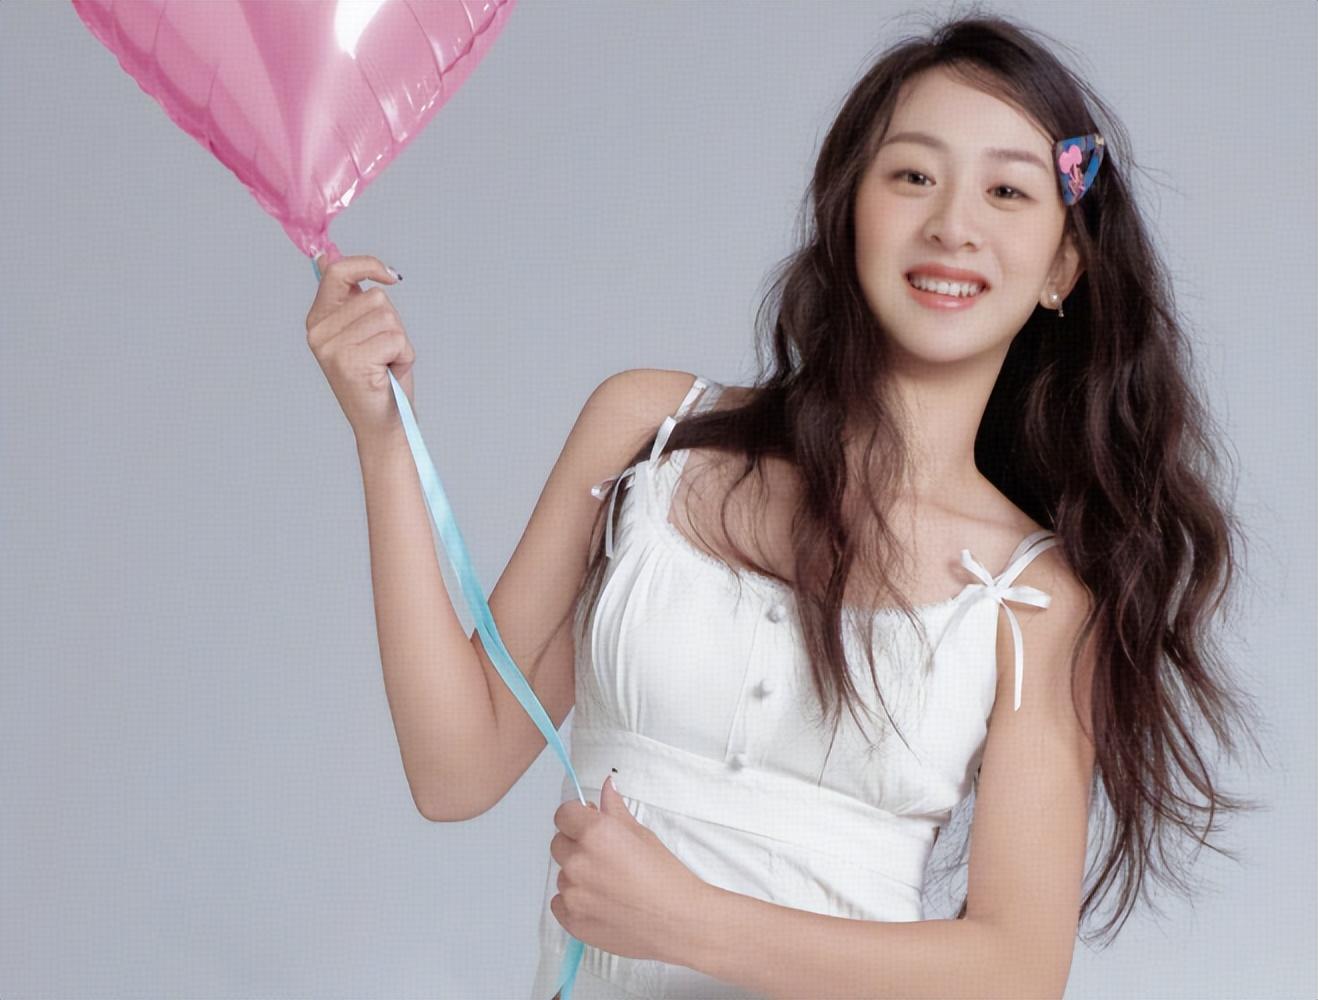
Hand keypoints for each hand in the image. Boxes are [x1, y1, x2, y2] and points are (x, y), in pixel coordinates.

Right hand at [305, 253, 413, 442]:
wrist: (382, 424)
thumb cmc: (377, 379)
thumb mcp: (361, 332)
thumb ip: (348, 298)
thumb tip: (325, 257)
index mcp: (318, 320)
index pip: (338, 272)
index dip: (367, 264)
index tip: (391, 275)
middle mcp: (319, 332)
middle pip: (376, 298)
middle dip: (392, 324)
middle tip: (382, 353)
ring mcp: (333, 347)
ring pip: (388, 318)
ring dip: (399, 342)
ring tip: (385, 365)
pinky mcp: (352, 361)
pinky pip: (397, 339)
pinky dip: (404, 357)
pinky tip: (389, 375)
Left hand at [549, 775, 706, 964]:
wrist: (678, 922)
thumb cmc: (666, 879)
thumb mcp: (642, 835)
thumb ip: (615, 810)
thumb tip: (607, 788)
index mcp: (595, 833)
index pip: (563, 815)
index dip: (575, 817)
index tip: (585, 822)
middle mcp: (579, 861)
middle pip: (559, 843)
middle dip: (576, 845)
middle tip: (604, 857)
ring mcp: (573, 893)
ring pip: (562, 874)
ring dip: (578, 876)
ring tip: (610, 884)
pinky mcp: (572, 920)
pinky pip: (560, 902)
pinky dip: (575, 902)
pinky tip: (602, 902)